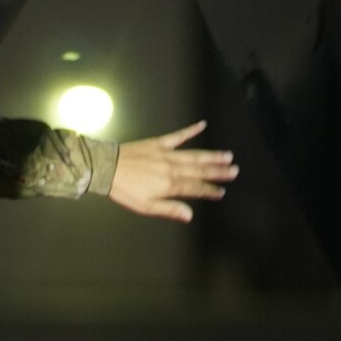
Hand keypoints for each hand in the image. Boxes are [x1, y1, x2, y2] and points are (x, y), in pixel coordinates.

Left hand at [108, 121, 238, 222]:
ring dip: (211, 156)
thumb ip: (169, 209)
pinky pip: (177, 136)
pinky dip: (190, 130)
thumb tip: (189, 216)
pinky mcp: (158, 143)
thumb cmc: (125, 190)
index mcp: (170, 185)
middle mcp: (172, 168)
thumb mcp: (145, 206)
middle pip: (200, 170)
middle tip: (234, 171)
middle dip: (218, 171)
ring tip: (227, 155)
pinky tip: (202, 125)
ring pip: (194, 155)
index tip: (221, 191)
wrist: (106, 168)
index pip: (196, 188)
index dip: (210, 190)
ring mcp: (166, 153)